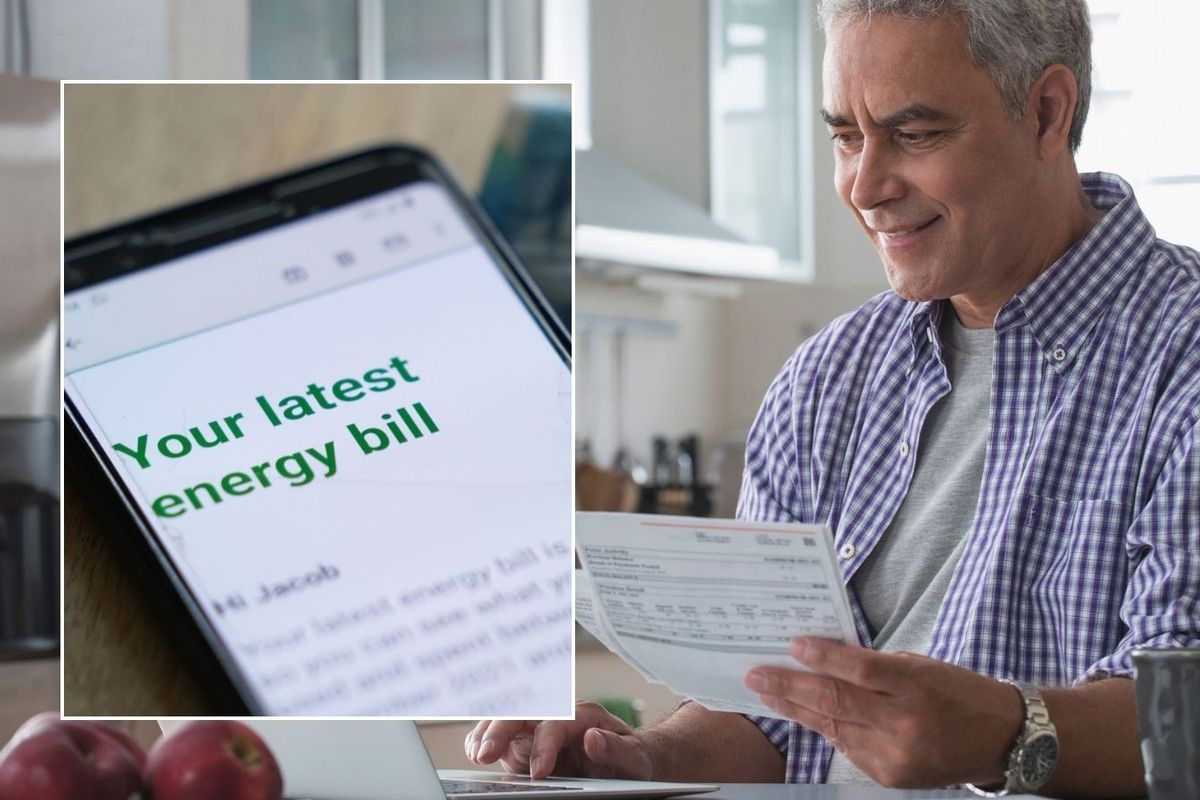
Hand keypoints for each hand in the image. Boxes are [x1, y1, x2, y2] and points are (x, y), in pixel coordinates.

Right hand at [465, 701, 653, 780]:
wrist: (628, 758)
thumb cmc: (633, 757)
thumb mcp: (635, 758)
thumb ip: (617, 749)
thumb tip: (593, 739)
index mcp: (584, 714)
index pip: (556, 724)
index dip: (544, 746)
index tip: (538, 773)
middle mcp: (558, 714)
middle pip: (523, 712)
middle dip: (501, 730)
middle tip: (485, 756)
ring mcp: (539, 725)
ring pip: (506, 719)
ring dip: (487, 733)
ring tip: (477, 755)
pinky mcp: (527, 740)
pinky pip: (500, 733)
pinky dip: (484, 738)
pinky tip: (475, 751)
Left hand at [744, 638, 1022, 787]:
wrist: (1000, 739)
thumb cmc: (957, 691)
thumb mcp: (921, 665)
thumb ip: (874, 665)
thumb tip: (822, 658)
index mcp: (915, 686)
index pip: (858, 670)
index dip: (821, 657)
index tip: (792, 645)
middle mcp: (904, 723)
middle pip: (835, 702)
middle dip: (789, 687)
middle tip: (756, 676)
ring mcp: (895, 754)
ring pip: (833, 727)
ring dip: (797, 709)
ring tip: (769, 693)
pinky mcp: (889, 776)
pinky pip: (847, 747)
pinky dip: (827, 728)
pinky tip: (805, 714)